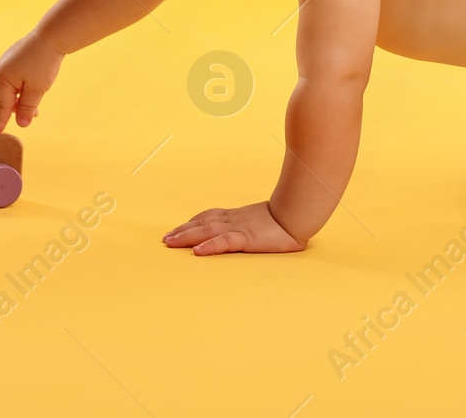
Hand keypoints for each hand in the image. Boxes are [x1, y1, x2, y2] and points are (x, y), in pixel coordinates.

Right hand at [0, 29, 63, 131]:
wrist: (52, 36)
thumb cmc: (44, 63)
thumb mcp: (37, 90)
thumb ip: (28, 108)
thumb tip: (22, 125)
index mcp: (3, 78)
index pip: (2, 105)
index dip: (1, 121)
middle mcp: (1, 69)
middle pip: (7, 96)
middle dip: (19, 107)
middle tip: (35, 115)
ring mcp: (7, 62)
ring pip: (13, 87)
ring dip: (24, 97)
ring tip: (37, 104)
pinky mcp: (15, 57)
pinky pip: (16, 77)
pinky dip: (24, 85)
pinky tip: (35, 87)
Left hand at [162, 201, 306, 255]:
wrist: (300, 213)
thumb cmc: (288, 217)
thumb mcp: (266, 221)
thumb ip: (256, 225)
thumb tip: (255, 230)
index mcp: (239, 216)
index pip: (211, 216)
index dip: (193, 222)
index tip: (178, 228)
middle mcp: (235, 220)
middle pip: (203, 224)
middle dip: (183, 231)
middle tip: (166, 239)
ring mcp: (239, 228)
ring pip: (207, 231)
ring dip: (187, 236)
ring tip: (171, 243)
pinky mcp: (247, 239)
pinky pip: (224, 242)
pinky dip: (209, 246)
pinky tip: (197, 251)